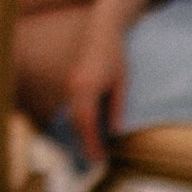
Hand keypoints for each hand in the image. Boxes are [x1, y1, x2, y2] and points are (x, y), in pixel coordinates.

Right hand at [65, 13, 128, 165]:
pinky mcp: (71, 85)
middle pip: (76, 122)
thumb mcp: (121, 82)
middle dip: (84, 142)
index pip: (87, 121)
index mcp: (87, 87)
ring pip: (73, 116)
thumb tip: (115, 131)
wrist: (102, 32)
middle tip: (95, 160)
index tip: (99, 157)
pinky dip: (80, 123)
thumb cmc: (115, 56)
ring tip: (93, 150)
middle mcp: (74, 88)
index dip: (91, 141)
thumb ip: (116, 107)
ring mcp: (70, 86)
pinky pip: (73, 109)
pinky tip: (89, 132)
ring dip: (81, 134)